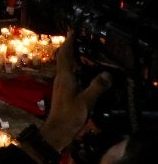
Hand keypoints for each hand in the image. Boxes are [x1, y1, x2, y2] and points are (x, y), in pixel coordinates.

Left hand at [40, 33, 111, 150]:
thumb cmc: (69, 116)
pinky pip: (68, 74)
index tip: (72, 31)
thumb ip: (96, 87)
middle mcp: (60, 78)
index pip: (64, 55)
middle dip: (69, 47)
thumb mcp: (86, 101)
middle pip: (63, 58)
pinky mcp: (63, 92)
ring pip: (65, 66)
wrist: (57, 131)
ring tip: (82, 51)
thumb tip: (107, 74)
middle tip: (79, 38)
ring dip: (71, 57)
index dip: (68, 43)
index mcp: (64, 78)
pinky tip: (82, 71)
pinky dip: (74, 68)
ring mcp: (60, 85)